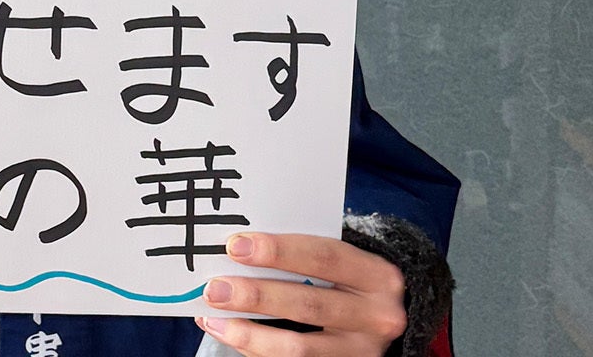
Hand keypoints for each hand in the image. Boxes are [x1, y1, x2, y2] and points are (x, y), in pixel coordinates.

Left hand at [194, 231, 407, 355]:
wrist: (379, 320)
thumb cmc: (347, 282)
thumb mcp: (341, 264)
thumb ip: (302, 258)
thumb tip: (236, 252)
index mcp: (377, 275)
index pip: (325, 257)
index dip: (278, 251)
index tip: (235, 246)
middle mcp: (376, 316)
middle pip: (309, 304)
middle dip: (257, 296)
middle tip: (215, 289)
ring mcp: (361, 351)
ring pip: (297, 347)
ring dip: (248, 333)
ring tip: (213, 319)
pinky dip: (255, 350)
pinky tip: (229, 335)